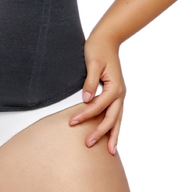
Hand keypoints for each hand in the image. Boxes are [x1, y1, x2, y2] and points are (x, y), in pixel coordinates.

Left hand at [68, 32, 125, 155]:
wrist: (108, 39)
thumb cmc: (98, 48)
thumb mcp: (92, 62)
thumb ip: (89, 82)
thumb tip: (85, 100)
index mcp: (115, 87)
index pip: (99, 106)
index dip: (85, 115)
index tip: (72, 122)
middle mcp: (120, 93)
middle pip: (112, 118)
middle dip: (100, 132)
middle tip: (87, 144)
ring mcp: (119, 94)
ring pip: (118, 119)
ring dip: (112, 134)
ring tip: (110, 152)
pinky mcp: (116, 94)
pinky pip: (116, 113)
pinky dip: (114, 125)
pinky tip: (110, 135)